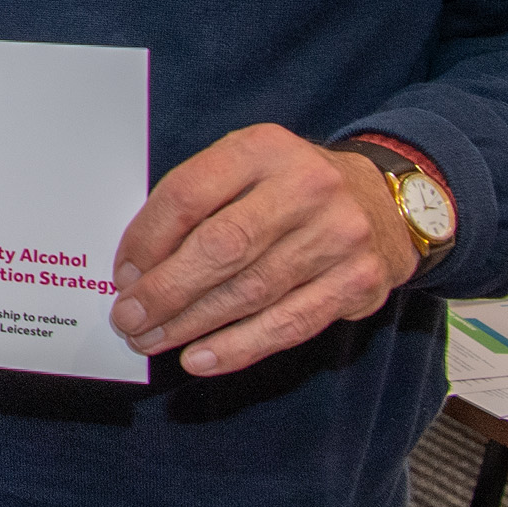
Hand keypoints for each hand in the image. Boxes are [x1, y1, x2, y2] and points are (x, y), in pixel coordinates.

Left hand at [109, 126, 419, 377]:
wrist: (384, 202)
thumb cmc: (290, 189)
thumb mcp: (245, 169)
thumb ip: (196, 203)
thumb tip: (138, 267)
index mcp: (263, 149)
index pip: (189, 195)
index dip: (147, 240)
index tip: (123, 274)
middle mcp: (306, 188)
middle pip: (221, 248)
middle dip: (166, 291)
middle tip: (128, 319)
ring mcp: (338, 237)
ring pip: (251, 291)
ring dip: (193, 324)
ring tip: (153, 340)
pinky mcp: (359, 282)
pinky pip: (289, 324)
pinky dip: (238, 346)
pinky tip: (200, 357)